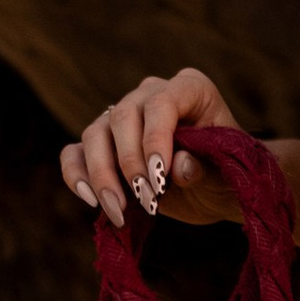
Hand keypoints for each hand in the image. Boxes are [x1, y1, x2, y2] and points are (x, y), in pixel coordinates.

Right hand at [59, 70, 238, 231]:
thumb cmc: (224, 175)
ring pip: (95, 134)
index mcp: (190, 89)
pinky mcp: (103, 145)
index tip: (160, 178)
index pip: (162, 102)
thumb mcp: (224, 175)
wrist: (214, 190)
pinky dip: (76, 175)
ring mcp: (123, 117)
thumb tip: (179, 166)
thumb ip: (203, 168)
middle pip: (123, 116)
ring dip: (103, 175)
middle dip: (130, 163)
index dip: (156, 138)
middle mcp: (151, 94)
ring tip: (120, 210)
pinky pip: (75, 152)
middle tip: (147, 200)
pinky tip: (92, 200)